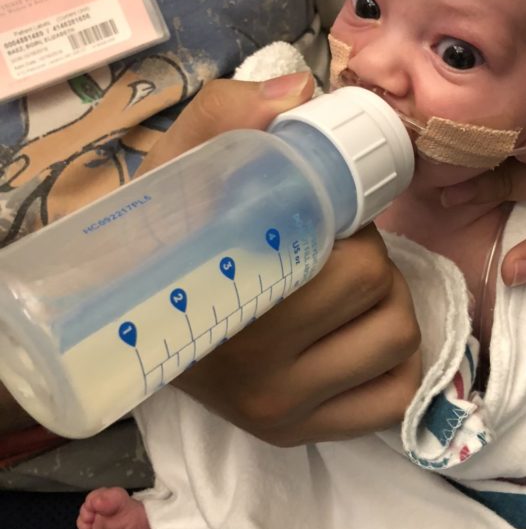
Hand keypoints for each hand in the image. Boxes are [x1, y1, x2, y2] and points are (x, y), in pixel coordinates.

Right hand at [139, 74, 421, 444]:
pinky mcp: (302, 436)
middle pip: (382, 296)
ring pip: (399, 341)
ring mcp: (283, 416)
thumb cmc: (163, 235)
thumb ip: (231, 116)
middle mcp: (259, 380)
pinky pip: (397, 396)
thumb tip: (306, 92)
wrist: (123, 317)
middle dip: (368, 257)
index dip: (349, 227)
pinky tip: (355, 336)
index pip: (355, 266)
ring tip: (338, 290)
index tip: (321, 215)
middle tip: (328, 249)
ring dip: (384, 303)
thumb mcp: (181, 165)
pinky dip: (392, 360)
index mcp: (231, 311)